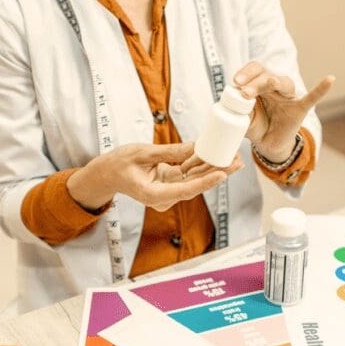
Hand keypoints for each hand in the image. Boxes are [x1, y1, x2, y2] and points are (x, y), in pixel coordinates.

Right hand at [68, 143, 243, 212]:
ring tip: (234, 158)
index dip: (205, 182)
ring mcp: (168, 192)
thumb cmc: (119, 164)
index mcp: (154, 194)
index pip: (185, 189)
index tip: (221, 174)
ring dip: (213, 168)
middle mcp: (164, 198)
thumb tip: (196, 147)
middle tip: (237, 162)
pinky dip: (202, 165)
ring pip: (195, 180)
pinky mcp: (170, 185)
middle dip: (217, 173)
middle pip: (196, 185)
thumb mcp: (143, 153)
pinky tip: (217, 156)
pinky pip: (189, 175)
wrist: (107, 174)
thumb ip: (171, 152)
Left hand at [233, 62, 334, 161]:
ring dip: (269, 83)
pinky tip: (330, 79)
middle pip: (267, 74)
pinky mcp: (300, 109)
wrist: (269, 145)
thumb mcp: (244, 117)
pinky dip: (321, 89)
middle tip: (244, 93)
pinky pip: (312, 98)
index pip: (255, 70)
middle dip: (254, 81)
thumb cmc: (257, 126)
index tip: (235, 82)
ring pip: (283, 82)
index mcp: (261, 84)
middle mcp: (276, 86)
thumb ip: (240, 108)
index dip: (246, 73)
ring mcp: (289, 97)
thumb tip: (235, 99)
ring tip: (260, 88)